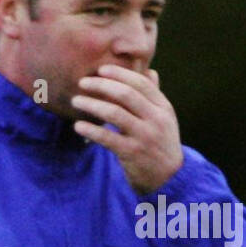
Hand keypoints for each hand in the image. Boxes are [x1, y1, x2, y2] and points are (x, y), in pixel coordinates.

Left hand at [71, 64, 183, 194]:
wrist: (169, 177)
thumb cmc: (161, 143)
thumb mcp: (164, 118)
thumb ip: (154, 96)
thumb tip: (150, 71)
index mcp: (163, 107)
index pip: (141, 83)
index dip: (120, 74)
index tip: (101, 69)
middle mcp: (155, 119)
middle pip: (126, 94)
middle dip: (102, 85)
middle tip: (83, 82)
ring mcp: (144, 136)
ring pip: (115, 113)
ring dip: (92, 105)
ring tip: (76, 101)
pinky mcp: (132, 153)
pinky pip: (108, 138)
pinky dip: (91, 130)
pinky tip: (78, 126)